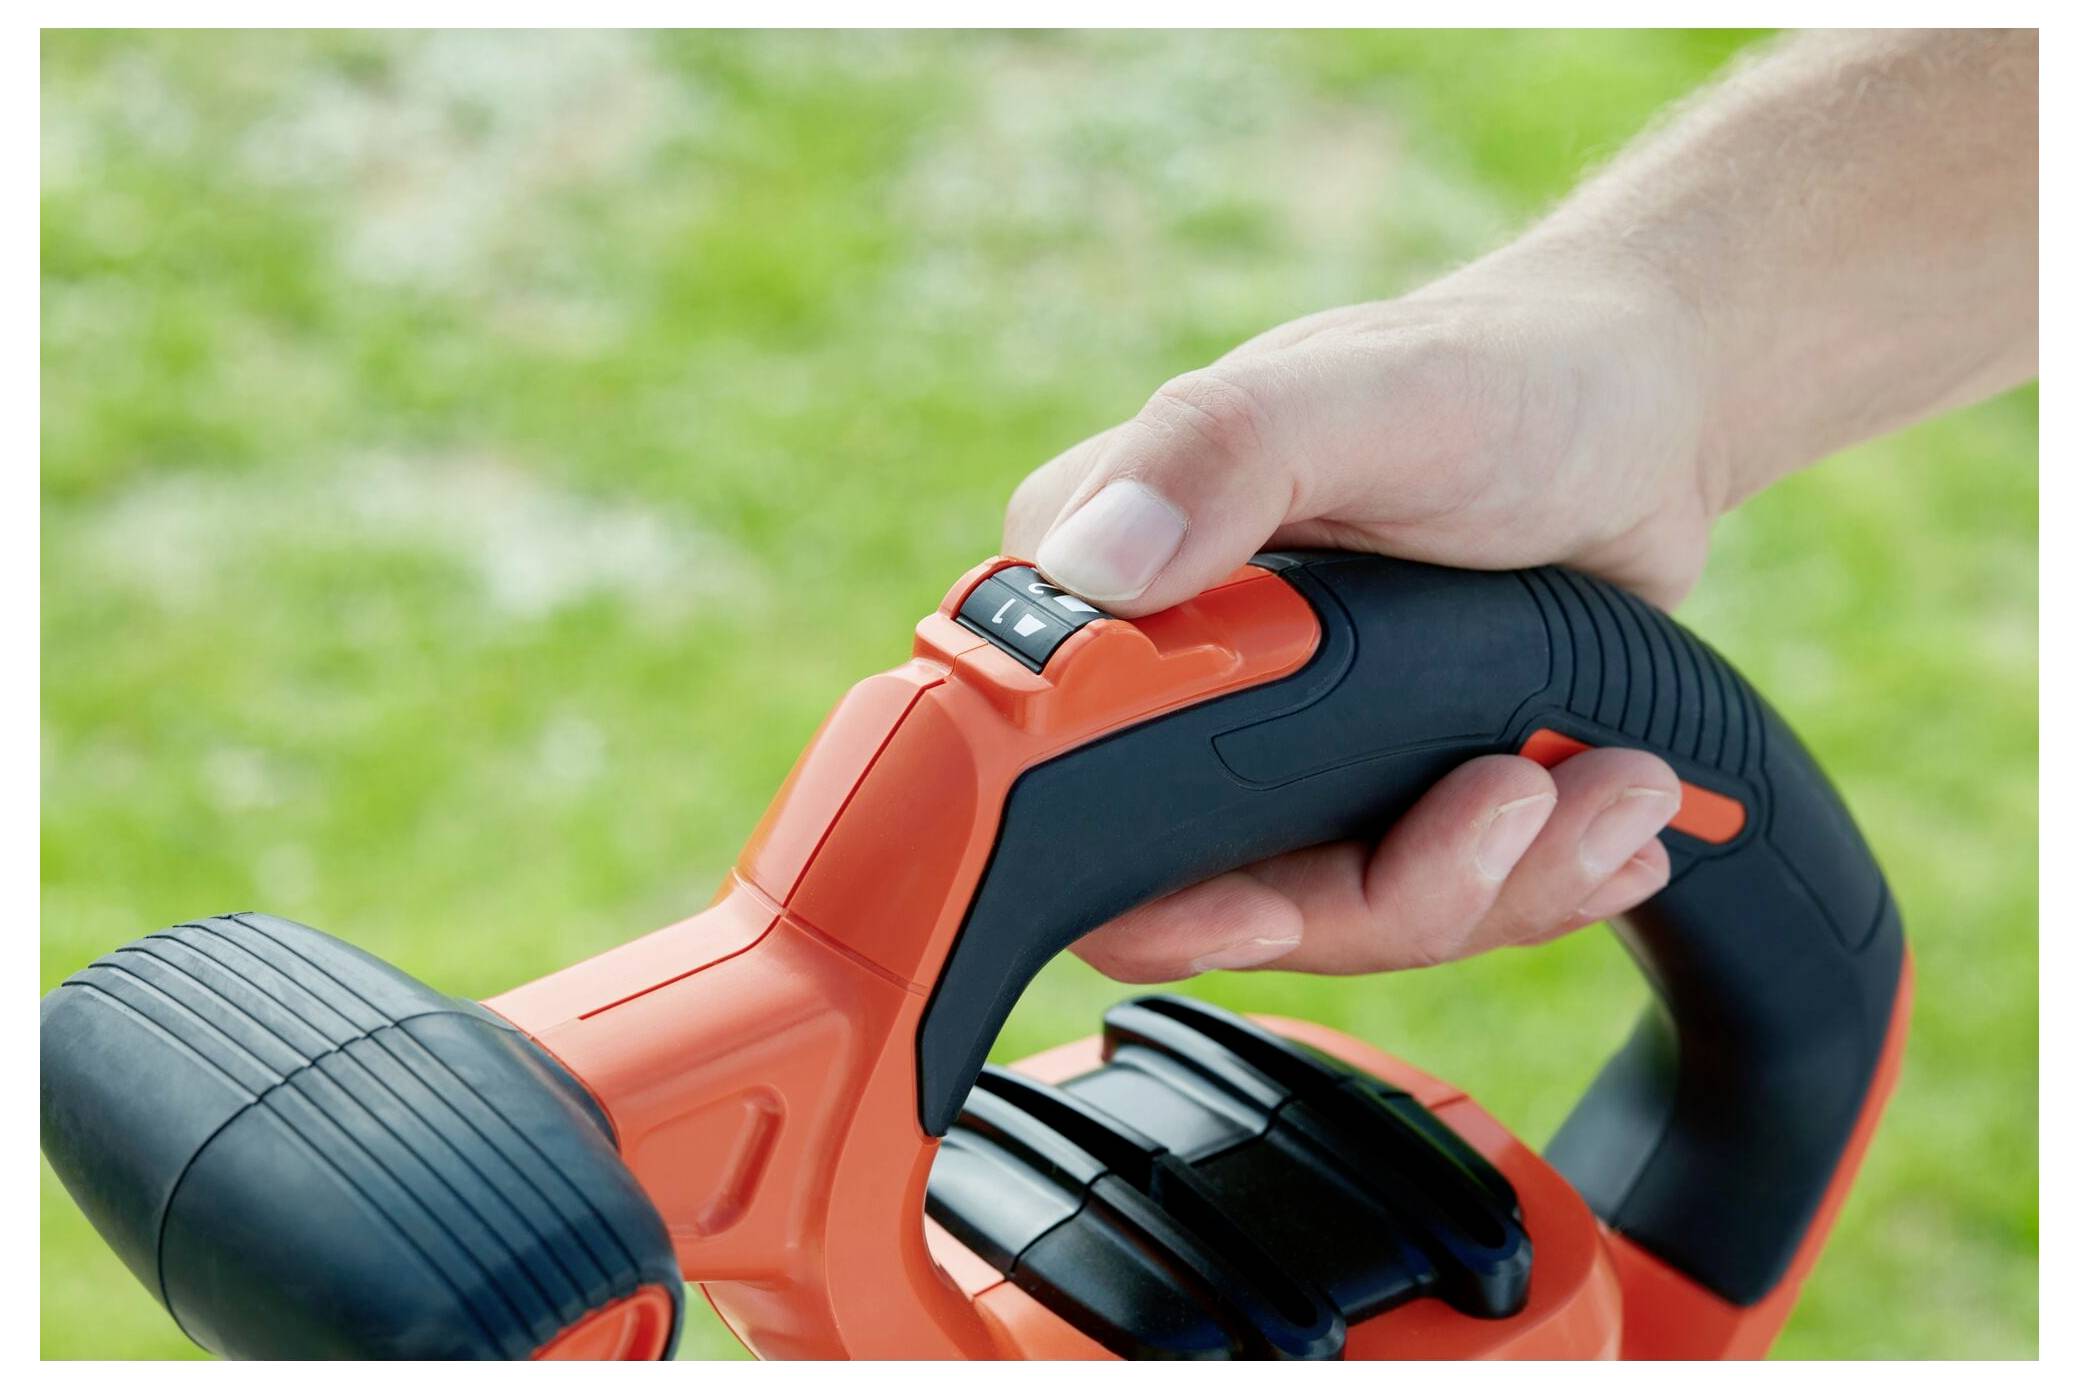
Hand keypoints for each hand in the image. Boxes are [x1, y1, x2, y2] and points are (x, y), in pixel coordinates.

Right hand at [1002, 253, 1707, 979]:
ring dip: (1493, 881)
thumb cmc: (1495, 375)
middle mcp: (1171, 688)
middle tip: (1514, 799)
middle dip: (1385, 891)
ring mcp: (1275, 755)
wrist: (1635, 417)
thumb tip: (1093, 564)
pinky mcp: (1370, 795)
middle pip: (1213, 895)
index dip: (1144, 889)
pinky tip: (1610, 824)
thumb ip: (1221, 452)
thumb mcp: (1362, 396)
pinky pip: (1424, 903)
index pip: (1049, 790)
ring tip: (1611, 789)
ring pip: (1339, 917)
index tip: (1261, 906)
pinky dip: (1530, 885)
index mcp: (1108, 596)